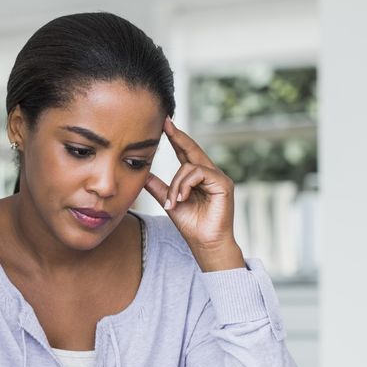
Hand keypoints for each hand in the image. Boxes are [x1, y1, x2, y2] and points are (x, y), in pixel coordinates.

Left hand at [144, 118, 244, 270]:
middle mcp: (210, 174)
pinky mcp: (224, 184)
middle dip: (178, 136)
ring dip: (176, 184)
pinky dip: (185, 186)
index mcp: (198, 177)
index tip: (165, 123)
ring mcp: (219, 178)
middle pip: (192, 150)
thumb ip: (158, 187)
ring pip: (190, 166)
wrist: (204, 243)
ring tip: (173, 201)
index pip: (185, 153)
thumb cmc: (190, 225)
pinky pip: (199, 173)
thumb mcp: (169, 202)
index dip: (176, 138)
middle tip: (165, 122)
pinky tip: (181, 199)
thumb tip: (143, 174)